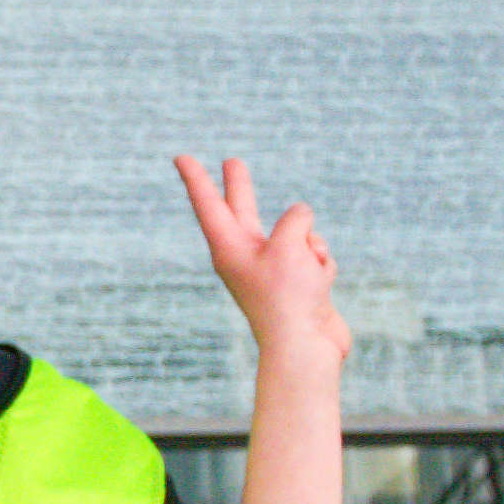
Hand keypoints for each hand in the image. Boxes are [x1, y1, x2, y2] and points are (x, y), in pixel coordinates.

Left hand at [176, 154, 341, 388]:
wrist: (306, 346)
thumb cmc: (287, 295)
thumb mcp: (288, 245)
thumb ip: (294, 221)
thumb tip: (302, 216)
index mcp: (228, 248)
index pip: (208, 204)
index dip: (196, 178)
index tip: (181, 157)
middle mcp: (245, 256)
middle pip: (242, 210)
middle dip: (239, 186)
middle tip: (231, 161)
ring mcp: (273, 269)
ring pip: (299, 234)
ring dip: (312, 247)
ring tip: (307, 275)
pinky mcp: (297, 282)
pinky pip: (316, 256)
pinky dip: (323, 266)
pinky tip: (319, 288)